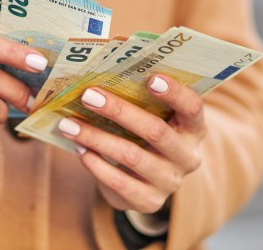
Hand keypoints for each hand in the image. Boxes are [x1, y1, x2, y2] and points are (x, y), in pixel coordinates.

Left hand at [57, 75, 205, 213]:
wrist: (145, 180)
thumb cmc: (145, 133)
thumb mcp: (152, 115)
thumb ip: (139, 94)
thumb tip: (107, 61)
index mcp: (193, 128)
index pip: (193, 108)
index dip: (175, 92)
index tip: (151, 77)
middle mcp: (188, 156)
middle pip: (156, 131)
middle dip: (120, 111)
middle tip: (88, 95)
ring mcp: (170, 181)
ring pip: (132, 156)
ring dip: (97, 137)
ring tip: (68, 124)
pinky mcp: (149, 201)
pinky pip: (119, 183)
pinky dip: (96, 164)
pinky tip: (79, 148)